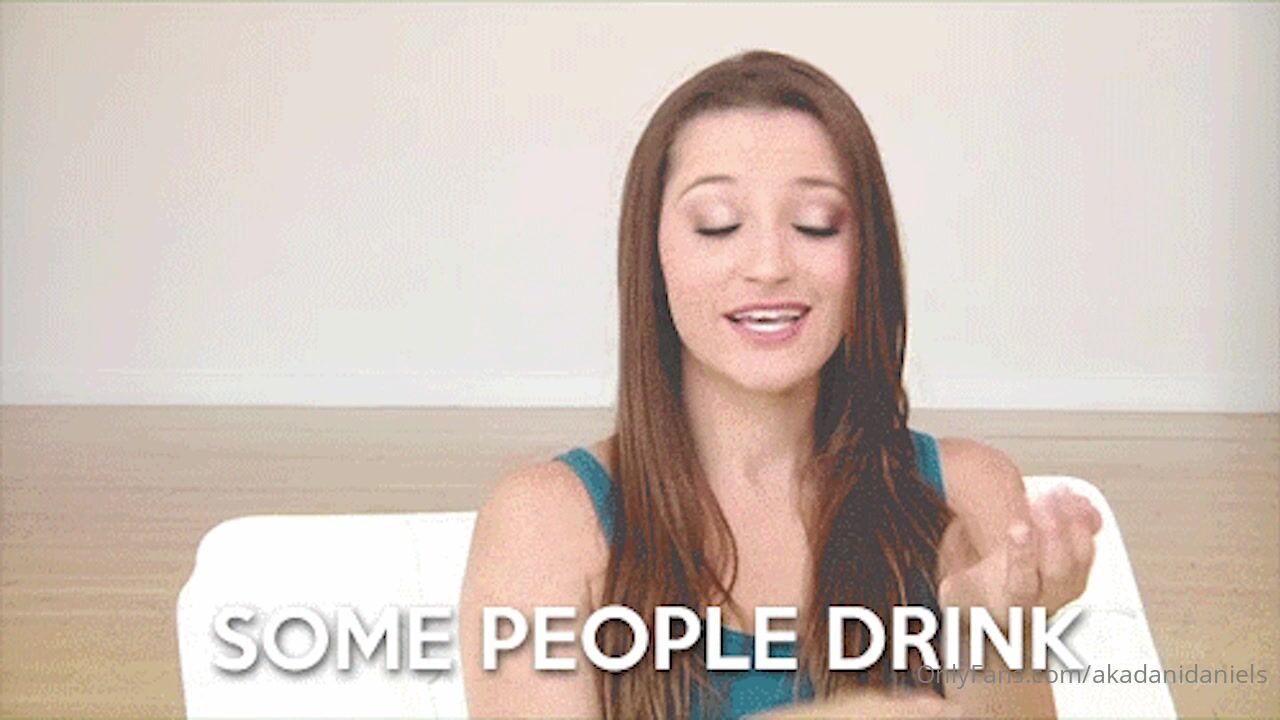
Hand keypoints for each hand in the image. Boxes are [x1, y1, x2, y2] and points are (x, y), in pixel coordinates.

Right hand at [938, 487, 1101, 629]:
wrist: (1000, 617)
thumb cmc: (975, 598)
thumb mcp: (955, 583)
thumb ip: (959, 554)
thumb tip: (950, 524)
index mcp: (1008, 607)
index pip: (1021, 584)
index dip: (1022, 554)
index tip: (1018, 526)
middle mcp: (1043, 603)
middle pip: (1058, 570)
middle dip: (1052, 530)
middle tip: (1040, 499)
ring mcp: (1065, 592)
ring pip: (1079, 559)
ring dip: (1070, 521)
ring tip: (1056, 492)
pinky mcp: (1080, 577)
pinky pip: (1090, 549)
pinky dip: (1083, 521)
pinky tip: (1072, 499)